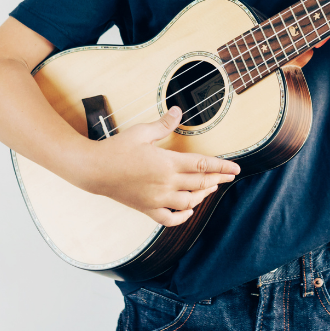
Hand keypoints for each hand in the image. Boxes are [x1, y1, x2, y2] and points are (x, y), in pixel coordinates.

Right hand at [83, 106, 239, 226]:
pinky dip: (182, 216)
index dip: (222, 166)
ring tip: (211, 187)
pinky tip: (189, 209)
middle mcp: (165, 184)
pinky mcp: (147, 208)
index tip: (236, 168)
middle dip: (218, 179)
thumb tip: (178, 111)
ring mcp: (156, 199)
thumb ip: (163, 124)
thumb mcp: (141, 132)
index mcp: (167, 163)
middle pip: (200, 184)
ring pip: (188, 202)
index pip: (202, 165)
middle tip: (230, 176)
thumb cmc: (117, 149)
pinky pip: (169, 219)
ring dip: (203, 195)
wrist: (93, 170)